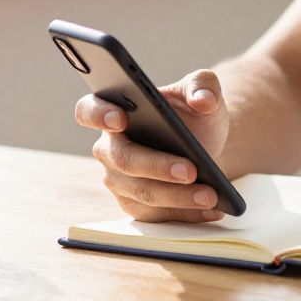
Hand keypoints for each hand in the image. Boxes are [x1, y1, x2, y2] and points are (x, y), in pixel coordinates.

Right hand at [74, 69, 230, 221]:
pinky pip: (157, 214)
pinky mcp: (135, 205)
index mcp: (114, 110)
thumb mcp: (202, 90)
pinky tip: (212, 210)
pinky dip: (187, 213)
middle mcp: (109, 148)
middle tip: (190, 170)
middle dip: (158, 167)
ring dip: (178, 196)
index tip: (120, 119)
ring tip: (210, 195)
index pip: (89, 110)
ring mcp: (119, 179)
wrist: (204, 146)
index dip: (98, 115)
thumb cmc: (193, 114)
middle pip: (124, 159)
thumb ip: (203, 85)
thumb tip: (203, 101)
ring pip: (142, 192)